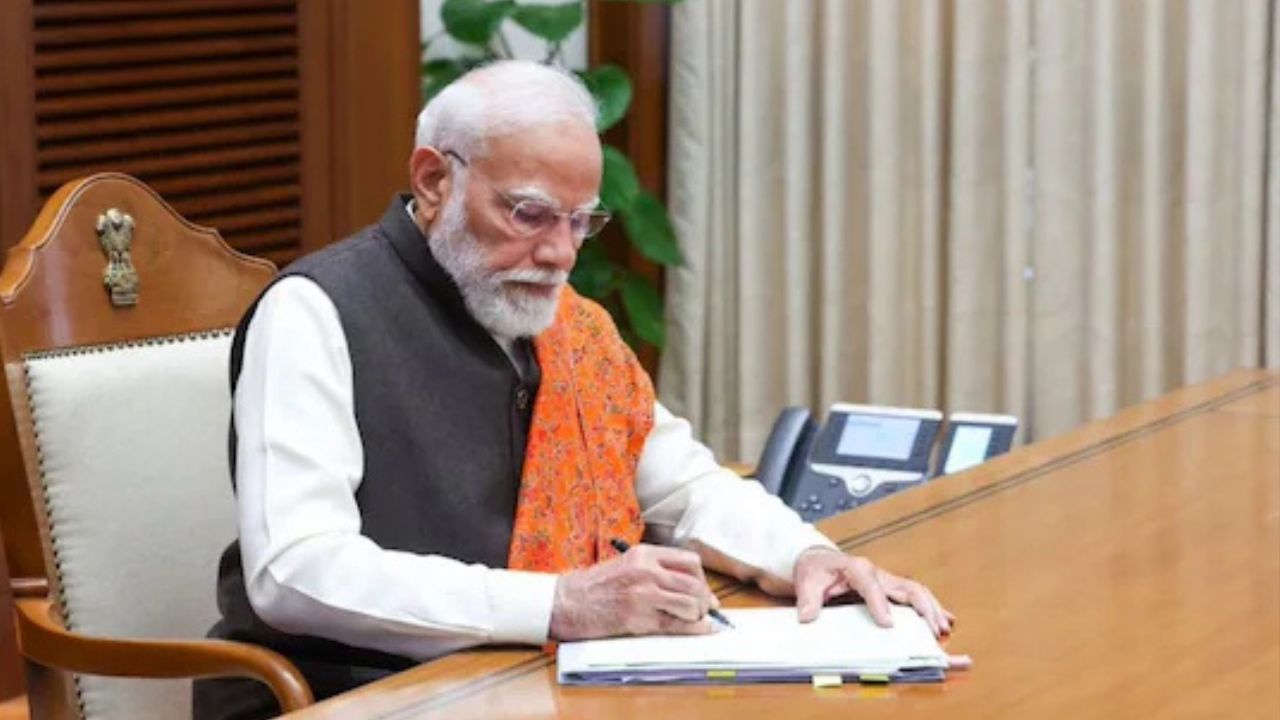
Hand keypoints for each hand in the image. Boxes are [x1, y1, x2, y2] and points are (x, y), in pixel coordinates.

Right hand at [548, 543, 719, 639]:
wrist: (566, 602)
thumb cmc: (593, 586)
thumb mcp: (625, 565)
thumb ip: (655, 571)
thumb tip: (691, 588)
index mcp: (644, 554)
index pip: (689, 562)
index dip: (702, 579)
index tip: (705, 593)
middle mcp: (646, 570)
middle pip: (694, 583)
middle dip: (704, 599)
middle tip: (704, 610)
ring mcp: (642, 594)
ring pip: (689, 603)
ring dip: (698, 614)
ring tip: (693, 620)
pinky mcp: (637, 617)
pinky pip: (675, 624)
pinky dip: (692, 629)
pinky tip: (697, 630)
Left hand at [792, 547, 952, 636]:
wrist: (818, 560)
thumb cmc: (815, 570)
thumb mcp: (806, 582)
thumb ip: (808, 599)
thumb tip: (807, 616)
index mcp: (856, 568)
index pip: (871, 584)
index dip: (880, 603)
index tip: (887, 624)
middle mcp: (876, 573)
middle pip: (905, 587)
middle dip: (922, 608)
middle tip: (932, 630)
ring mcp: (886, 580)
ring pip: (916, 592)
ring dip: (932, 609)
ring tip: (944, 629)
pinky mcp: (890, 588)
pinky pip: (915, 597)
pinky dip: (931, 608)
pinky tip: (946, 621)